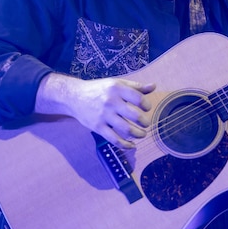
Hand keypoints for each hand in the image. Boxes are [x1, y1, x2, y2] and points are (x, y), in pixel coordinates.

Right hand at [36, 73, 154, 147]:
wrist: (74, 96)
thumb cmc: (99, 89)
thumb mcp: (116, 83)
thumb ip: (135, 86)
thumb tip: (153, 86)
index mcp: (116, 88)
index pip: (138, 98)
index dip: (146, 104)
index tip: (147, 108)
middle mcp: (110, 101)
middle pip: (134, 115)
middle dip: (145, 122)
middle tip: (146, 124)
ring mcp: (104, 115)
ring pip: (126, 129)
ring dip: (138, 134)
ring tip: (142, 134)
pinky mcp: (98, 127)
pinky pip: (114, 139)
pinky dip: (125, 144)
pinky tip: (132, 145)